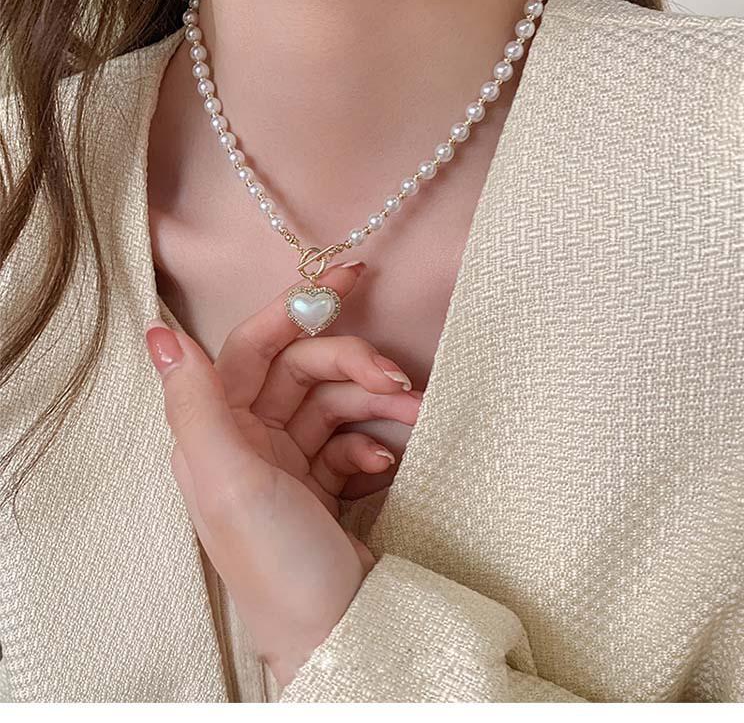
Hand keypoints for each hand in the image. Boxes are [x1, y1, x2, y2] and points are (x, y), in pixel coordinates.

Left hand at [145, 262, 421, 685]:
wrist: (335, 635)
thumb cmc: (275, 563)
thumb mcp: (229, 480)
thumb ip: (195, 403)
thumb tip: (158, 333)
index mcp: (216, 432)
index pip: (253, 347)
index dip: (296, 308)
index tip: (348, 279)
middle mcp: (247, 441)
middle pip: (304, 371)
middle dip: (353, 364)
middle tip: (398, 376)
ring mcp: (287, 463)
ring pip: (335, 403)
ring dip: (377, 403)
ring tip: (415, 414)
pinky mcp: (322, 484)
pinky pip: (351, 440)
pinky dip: (373, 441)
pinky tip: (387, 462)